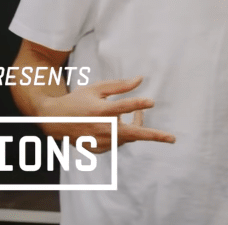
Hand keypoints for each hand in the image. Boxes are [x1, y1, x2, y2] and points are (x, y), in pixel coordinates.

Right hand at [37, 76, 175, 152]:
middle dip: (153, 135)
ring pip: (128, 136)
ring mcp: (99, 141)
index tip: (151, 102)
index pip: (122, 107)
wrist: (55, 121)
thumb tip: (141, 79)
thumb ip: (120, 86)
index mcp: (99, 110)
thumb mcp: (97, 89)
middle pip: (131, 132)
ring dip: (137, 126)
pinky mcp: (98, 149)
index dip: (138, 104)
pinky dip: (123, 134)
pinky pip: (119, 142)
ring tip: (137, 113)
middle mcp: (100, 128)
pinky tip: (118, 124)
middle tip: (171, 138)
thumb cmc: (79, 100)